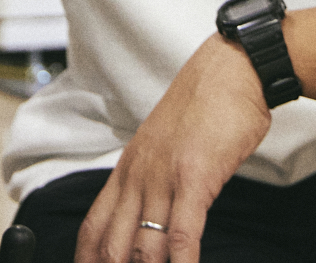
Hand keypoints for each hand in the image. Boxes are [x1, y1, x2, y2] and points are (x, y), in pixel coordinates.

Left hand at [77, 36, 271, 262]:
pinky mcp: (194, 178)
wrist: (228, 71)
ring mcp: (163, 178)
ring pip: (144, 247)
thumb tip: (151, 216)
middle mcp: (137, 177)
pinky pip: (182, 234)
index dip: (87, 259)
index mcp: (127, 170)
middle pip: (112, 244)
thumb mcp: (163, 146)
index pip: (93, 226)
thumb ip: (153, 180)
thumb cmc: (203, 109)